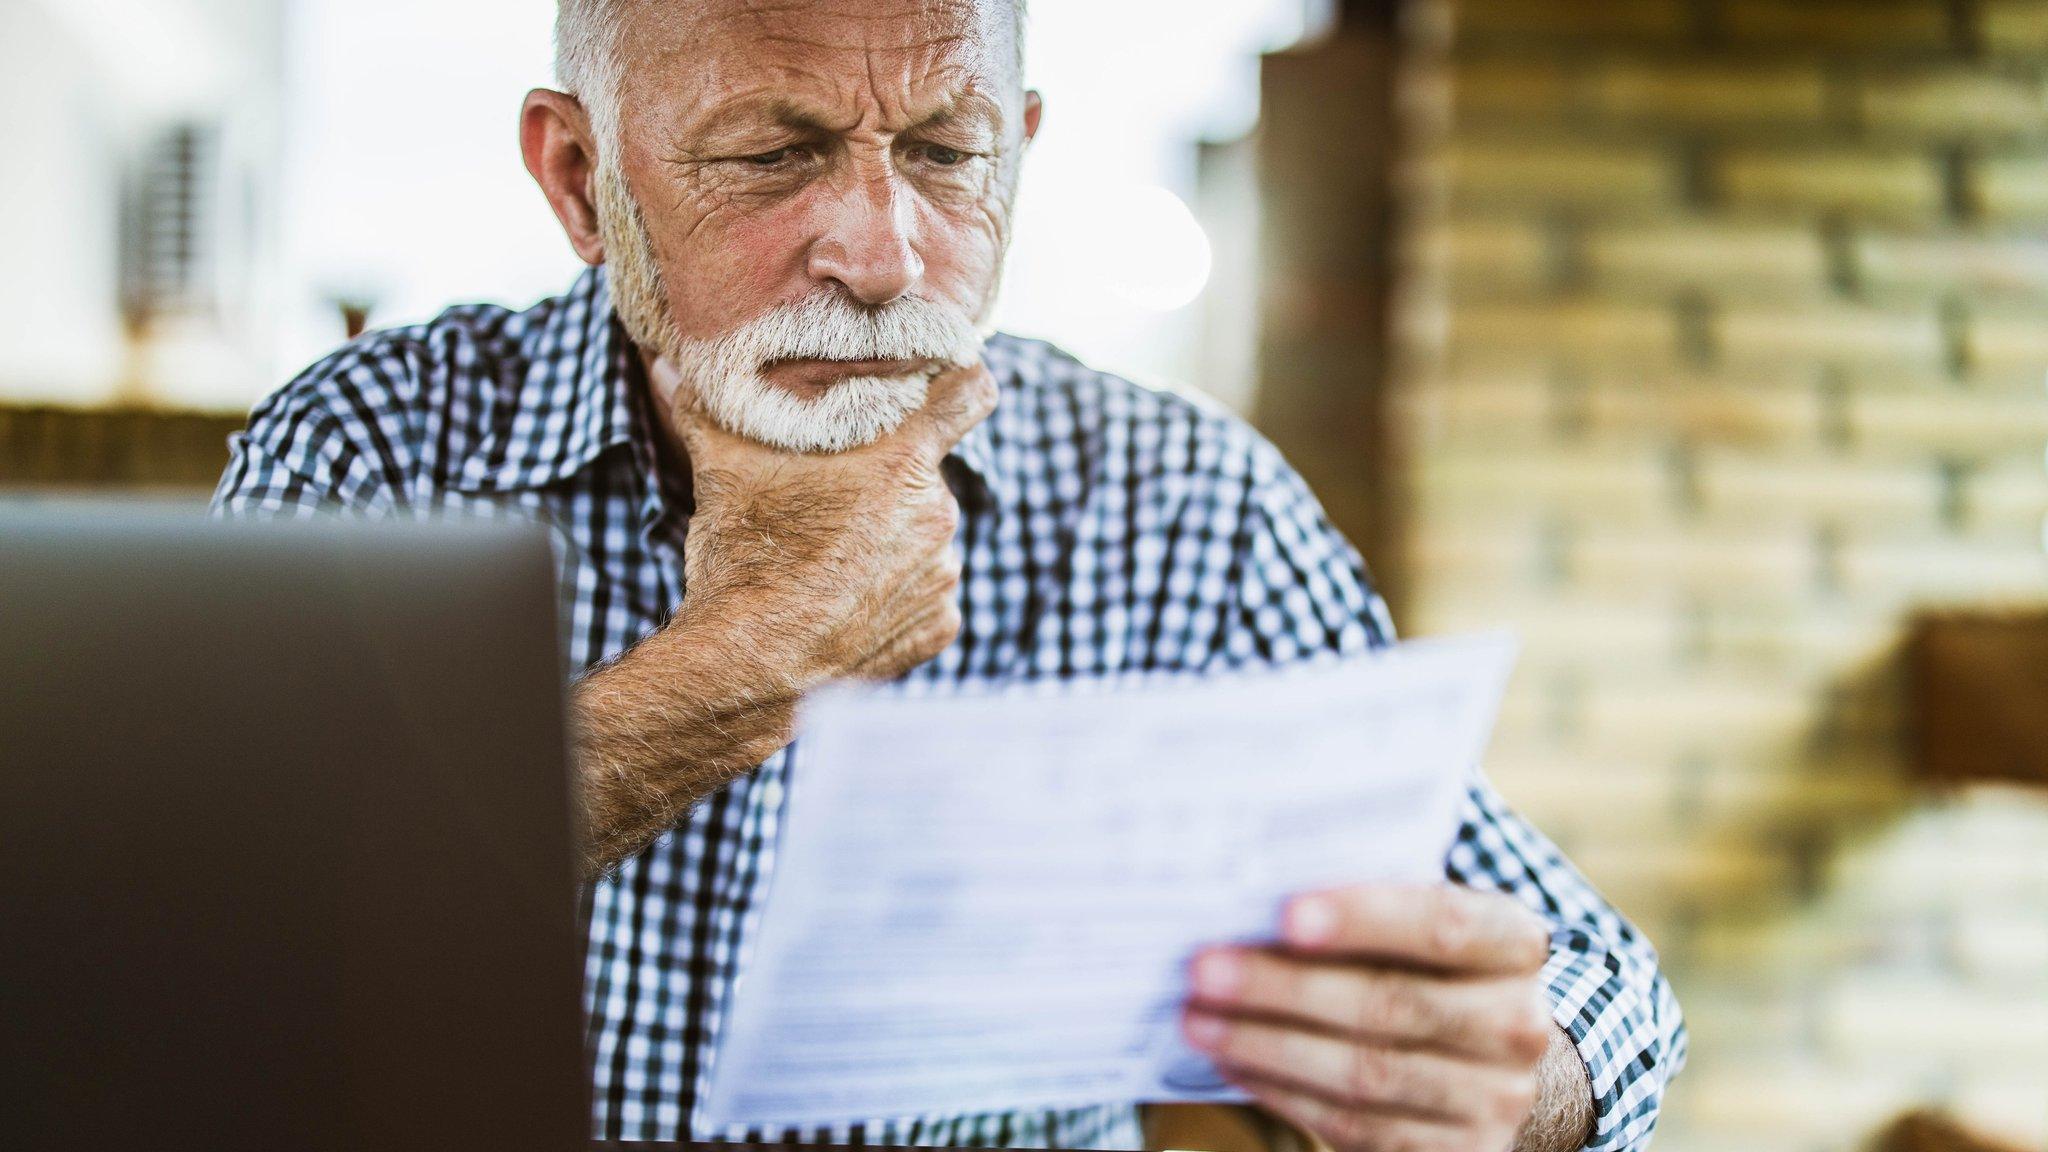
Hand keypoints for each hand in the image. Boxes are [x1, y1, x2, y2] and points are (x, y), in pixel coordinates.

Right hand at [655, 358, 996, 683]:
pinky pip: (925, 595)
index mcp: (903, 461)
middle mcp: (938, 514)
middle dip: (888, 477)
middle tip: (834, 495)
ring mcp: (943, 575)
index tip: (944, 380)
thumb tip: (673, 361)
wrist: (750, 668)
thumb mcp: (721, 465)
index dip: (960, 378)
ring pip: (924, 536)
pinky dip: (895, 595)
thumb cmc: (742, 560)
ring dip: (892, 538)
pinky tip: (847, 603)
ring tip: (832, 560)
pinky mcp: (940, 627)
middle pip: (926, 473)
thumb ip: (709, 404)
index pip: (969, 394)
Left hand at [1181, 884, 1561, 1151]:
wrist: (1490, 1058)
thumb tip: (1251, 899)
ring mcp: (1495, 1097)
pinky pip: (1356, 1126)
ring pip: (1366, 1074)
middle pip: (1391, 1005)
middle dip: (1284, 988)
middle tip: (1203, 969)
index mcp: (1514, 942)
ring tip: (1199, 1020)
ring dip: (1267, 1047)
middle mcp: (1518, 1023)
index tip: (1284, 913)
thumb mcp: (1418, 922)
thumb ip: (1364, 905)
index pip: (1441, 923)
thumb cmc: (1426, 965)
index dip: (1364, 919)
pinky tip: (1234, 1064)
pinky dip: (1284, 1094)